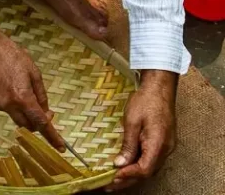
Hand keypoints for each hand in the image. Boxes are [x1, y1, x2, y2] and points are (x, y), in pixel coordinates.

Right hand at [0, 24, 64, 150]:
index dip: (52, 136)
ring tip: (20, 88)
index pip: (40, 123)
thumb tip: (45, 111)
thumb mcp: (34, 72)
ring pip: (15, 117)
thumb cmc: (13, 56)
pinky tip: (7, 86)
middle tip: (44, 110)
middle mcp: (9, 105)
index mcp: (23, 97)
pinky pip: (5, 109)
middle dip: (37, 121)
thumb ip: (41, 95)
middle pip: (27, 125)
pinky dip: (10, 103)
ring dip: (23, 111)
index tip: (60, 147)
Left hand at [106, 70, 177, 191]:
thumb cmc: (145, 100)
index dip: (128, 175)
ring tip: (114, 180)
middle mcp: (165, 150)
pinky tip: (126, 167)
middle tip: (108, 185)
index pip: (144, 169)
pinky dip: (138, 166)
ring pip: (149, 168)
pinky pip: (150, 160)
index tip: (112, 177)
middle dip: (127, 180)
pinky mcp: (163, 143)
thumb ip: (128, 144)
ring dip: (132, 175)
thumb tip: (120, 164)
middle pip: (146, 172)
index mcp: (158, 144)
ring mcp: (166, 147)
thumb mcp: (132, 121)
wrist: (159, 88)